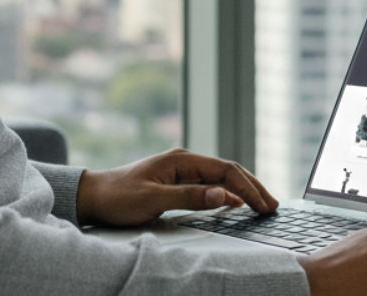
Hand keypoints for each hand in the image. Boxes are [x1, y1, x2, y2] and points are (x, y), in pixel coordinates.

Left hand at [75, 147, 278, 226]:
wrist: (94, 196)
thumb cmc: (119, 196)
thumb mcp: (154, 199)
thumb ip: (190, 196)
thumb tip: (225, 194)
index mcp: (182, 160)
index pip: (225, 170)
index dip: (248, 188)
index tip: (263, 206)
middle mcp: (185, 161)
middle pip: (228, 171)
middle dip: (253, 187)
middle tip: (273, 206)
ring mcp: (182, 170)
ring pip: (222, 177)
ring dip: (244, 189)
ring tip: (263, 204)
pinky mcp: (177, 181)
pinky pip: (210, 183)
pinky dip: (229, 192)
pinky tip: (238, 202)